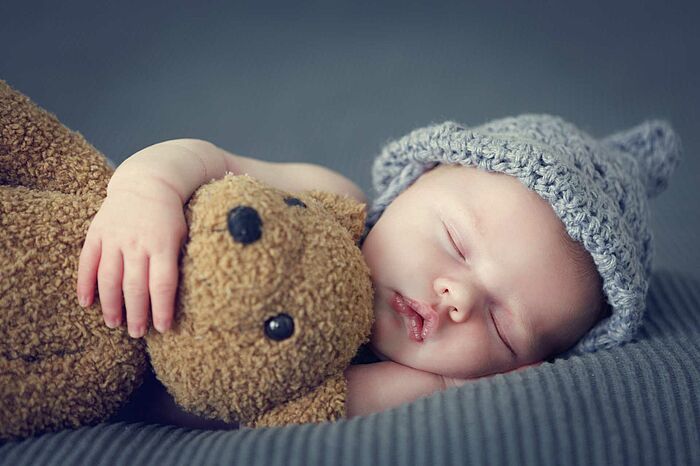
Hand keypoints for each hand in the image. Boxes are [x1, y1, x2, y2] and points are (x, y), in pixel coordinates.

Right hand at [76, 178, 187, 336]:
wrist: (147, 182)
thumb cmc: (170, 215)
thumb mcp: (182, 236)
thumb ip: (176, 263)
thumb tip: (174, 297)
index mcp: (162, 245)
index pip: (162, 284)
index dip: (162, 309)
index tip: (162, 328)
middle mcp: (137, 243)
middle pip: (134, 286)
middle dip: (136, 314)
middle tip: (136, 333)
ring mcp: (114, 238)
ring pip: (109, 278)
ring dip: (110, 305)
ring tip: (114, 324)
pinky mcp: (97, 233)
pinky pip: (87, 262)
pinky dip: (85, 284)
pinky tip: (86, 303)